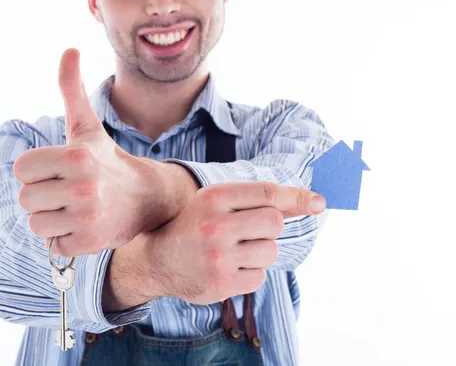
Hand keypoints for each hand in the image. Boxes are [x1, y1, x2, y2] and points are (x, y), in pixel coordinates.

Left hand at [13, 48, 159, 256]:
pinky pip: (53, 245)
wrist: (145, 197)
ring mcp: (87, 216)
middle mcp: (82, 186)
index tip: (58, 168)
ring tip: (75, 208)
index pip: (22, 168)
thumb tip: (69, 49)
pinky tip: (84, 224)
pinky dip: (65, 238)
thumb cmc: (106, 158)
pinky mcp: (90, 242)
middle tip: (68, 190)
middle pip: (26, 198)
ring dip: (52, 218)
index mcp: (76, 155)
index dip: (37, 169)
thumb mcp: (86, 126)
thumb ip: (71, 89)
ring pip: (37, 224)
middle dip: (43, 195)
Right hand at [145, 181, 326, 304]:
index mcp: (213, 198)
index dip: (297, 197)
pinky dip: (250, 273)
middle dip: (270, 227)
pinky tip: (228, 268)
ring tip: (234, 250)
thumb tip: (310, 202)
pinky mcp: (221, 284)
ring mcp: (218, 257)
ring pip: (270, 252)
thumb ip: (259, 202)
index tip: (319, 202)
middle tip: (250, 230)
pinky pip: (260, 277)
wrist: (158, 259)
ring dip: (260, 252)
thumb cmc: (196, 225)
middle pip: (274, 222)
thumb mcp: (218, 204)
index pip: (266, 193)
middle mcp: (215, 225)